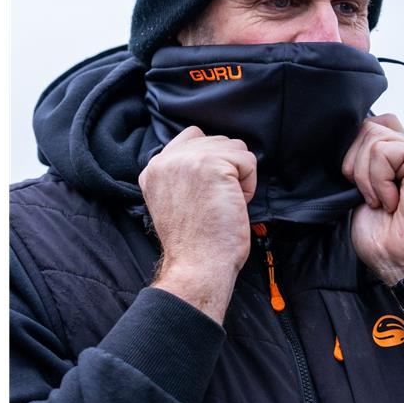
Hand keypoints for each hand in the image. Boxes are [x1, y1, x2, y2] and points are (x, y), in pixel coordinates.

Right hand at [138, 126, 256, 323]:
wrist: (197, 265)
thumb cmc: (195, 242)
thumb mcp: (173, 199)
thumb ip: (182, 173)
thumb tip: (215, 155)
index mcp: (154, 168)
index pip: (193, 136)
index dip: (212, 160)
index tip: (209, 191)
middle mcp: (166, 159)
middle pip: (218, 141)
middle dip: (227, 168)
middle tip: (216, 201)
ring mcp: (187, 159)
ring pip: (235, 147)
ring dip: (239, 175)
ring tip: (224, 202)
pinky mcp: (211, 164)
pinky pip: (248, 160)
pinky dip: (249, 184)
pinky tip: (234, 204)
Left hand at [343, 114, 403, 323]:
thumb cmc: (385, 240)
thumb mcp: (360, 194)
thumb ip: (360, 164)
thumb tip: (343, 141)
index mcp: (396, 161)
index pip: (371, 124)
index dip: (354, 146)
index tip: (352, 181)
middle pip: (367, 126)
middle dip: (354, 162)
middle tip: (366, 196)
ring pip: (372, 136)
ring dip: (365, 175)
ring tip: (381, 202)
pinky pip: (384, 151)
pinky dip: (378, 179)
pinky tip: (391, 202)